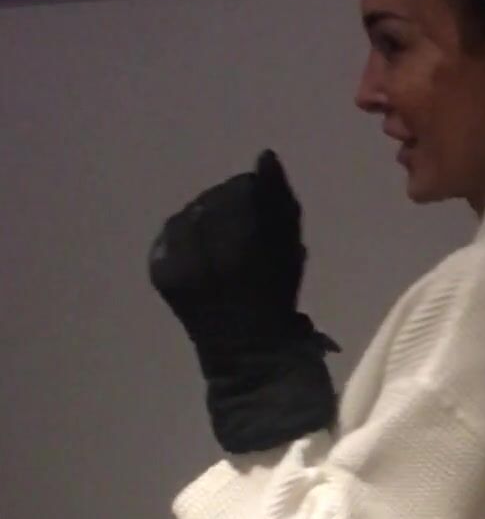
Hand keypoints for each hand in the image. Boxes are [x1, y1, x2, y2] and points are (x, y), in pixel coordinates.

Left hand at [149, 151, 338, 455]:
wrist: (249, 363)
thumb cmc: (280, 308)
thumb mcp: (291, 252)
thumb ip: (279, 201)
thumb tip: (265, 156)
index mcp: (240, 247)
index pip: (238, 193)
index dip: (252, 192)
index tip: (261, 203)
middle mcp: (201, 251)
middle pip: (211, 202)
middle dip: (228, 205)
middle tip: (242, 221)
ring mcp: (175, 263)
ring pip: (188, 216)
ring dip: (205, 218)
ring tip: (221, 237)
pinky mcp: (160, 273)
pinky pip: (168, 235)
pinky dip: (183, 235)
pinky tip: (198, 247)